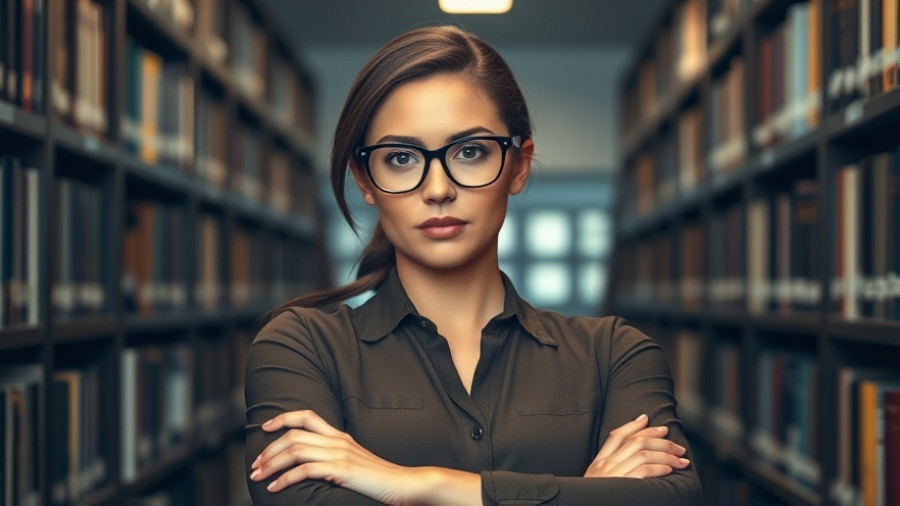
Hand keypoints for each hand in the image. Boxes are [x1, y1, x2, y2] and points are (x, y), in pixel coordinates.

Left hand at [249, 410, 419, 503]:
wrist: (404, 484)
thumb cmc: (379, 478)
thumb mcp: (353, 462)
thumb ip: (334, 458)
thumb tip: (311, 465)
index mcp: (340, 436)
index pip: (307, 416)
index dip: (283, 418)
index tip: (265, 427)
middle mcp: (338, 441)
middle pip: (294, 435)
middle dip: (269, 449)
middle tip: (255, 465)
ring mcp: (340, 454)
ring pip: (295, 451)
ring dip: (272, 464)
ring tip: (258, 476)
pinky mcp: (342, 471)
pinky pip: (306, 471)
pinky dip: (285, 479)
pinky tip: (275, 488)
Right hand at [584, 413, 689, 478]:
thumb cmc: (596, 499)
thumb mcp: (596, 484)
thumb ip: (610, 471)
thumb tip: (632, 463)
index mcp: (598, 464)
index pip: (616, 436)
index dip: (633, 425)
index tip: (646, 418)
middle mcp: (605, 466)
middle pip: (635, 441)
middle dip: (659, 439)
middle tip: (676, 444)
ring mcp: (612, 475)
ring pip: (644, 453)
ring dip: (667, 455)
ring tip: (681, 459)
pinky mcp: (622, 485)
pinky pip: (645, 470)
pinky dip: (660, 468)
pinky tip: (670, 470)